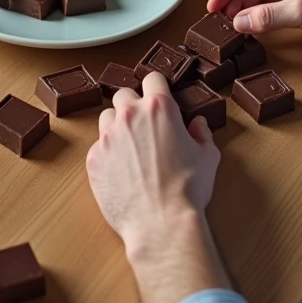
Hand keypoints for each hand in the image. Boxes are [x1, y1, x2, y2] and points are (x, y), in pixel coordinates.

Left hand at [86, 72, 220, 252]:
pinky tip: (121, 171)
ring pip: (106, 118)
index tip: (158, 97)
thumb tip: (198, 125)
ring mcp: (107, 137)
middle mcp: (130, 116)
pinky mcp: (93, 159)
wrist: (161, 224)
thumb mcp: (208, 157)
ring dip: (117, 126)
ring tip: (130, 148)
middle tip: (144, 126)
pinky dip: (108, 153)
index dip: (157, 87)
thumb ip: (202, 134)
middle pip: (123, 95)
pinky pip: (98, 147)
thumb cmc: (189, 190)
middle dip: (134, 105)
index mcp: (159, 108)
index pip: (152, 78)